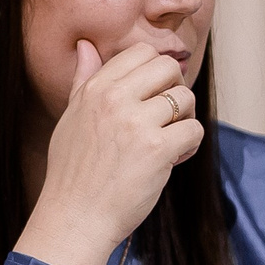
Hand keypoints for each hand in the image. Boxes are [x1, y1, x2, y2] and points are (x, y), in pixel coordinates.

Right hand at [16, 41, 203, 264]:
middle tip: (167, 116)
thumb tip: (86, 45)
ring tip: (171, 141)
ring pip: (185, 97)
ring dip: (185, 119)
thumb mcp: (70, 119)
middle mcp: (115, 100)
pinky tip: (173, 160)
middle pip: (169, 67)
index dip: (155, 72)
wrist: (74, 219)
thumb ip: (83, 81)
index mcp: (94, 90)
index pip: (141, 52)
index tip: (151, 97)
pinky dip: (190, 145)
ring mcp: (136, 124)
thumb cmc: (72, 173)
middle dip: (176, 89)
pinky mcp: (157, 150)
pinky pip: (194, 129)